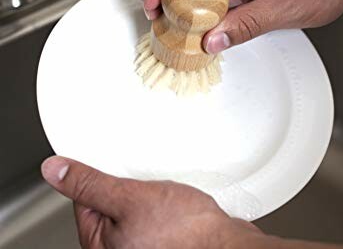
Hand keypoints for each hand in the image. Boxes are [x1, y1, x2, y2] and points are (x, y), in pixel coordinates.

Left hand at [41, 156, 262, 248]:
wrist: (226, 245)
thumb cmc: (185, 232)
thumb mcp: (130, 198)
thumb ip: (90, 185)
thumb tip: (54, 171)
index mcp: (100, 244)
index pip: (84, 200)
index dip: (98, 177)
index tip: (111, 164)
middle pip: (111, 202)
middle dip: (127, 183)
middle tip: (143, 178)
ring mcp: (143, 244)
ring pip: (137, 205)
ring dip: (148, 191)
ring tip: (163, 190)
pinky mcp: (166, 239)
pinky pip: (156, 212)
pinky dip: (164, 201)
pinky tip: (176, 199)